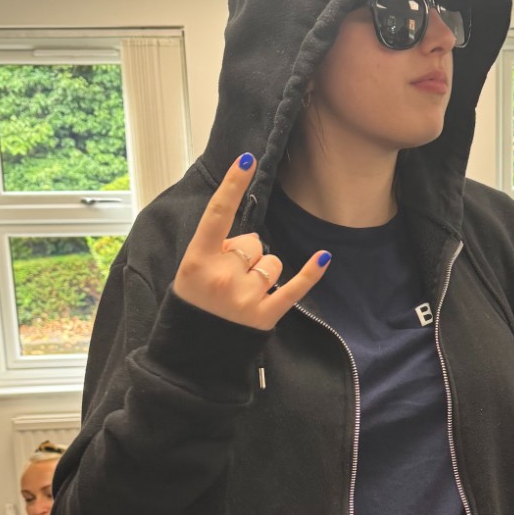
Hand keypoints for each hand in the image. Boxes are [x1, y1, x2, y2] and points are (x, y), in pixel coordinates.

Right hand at [173, 154, 330, 327]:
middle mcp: (223, 276)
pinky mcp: (266, 315)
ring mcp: (245, 297)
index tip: (247, 160)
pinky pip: (294, 287)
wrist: (192, 355)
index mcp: (198, 260)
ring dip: (263, 271)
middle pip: (252, 242)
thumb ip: (215, 249)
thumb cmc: (193, 305)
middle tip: (227, 278)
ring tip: (243, 292)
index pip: (218, 214)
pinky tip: (323, 257)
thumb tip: (249, 240)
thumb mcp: (190, 272)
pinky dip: (310, 273)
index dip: (233, 185)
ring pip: (272, 261)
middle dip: (245, 254)